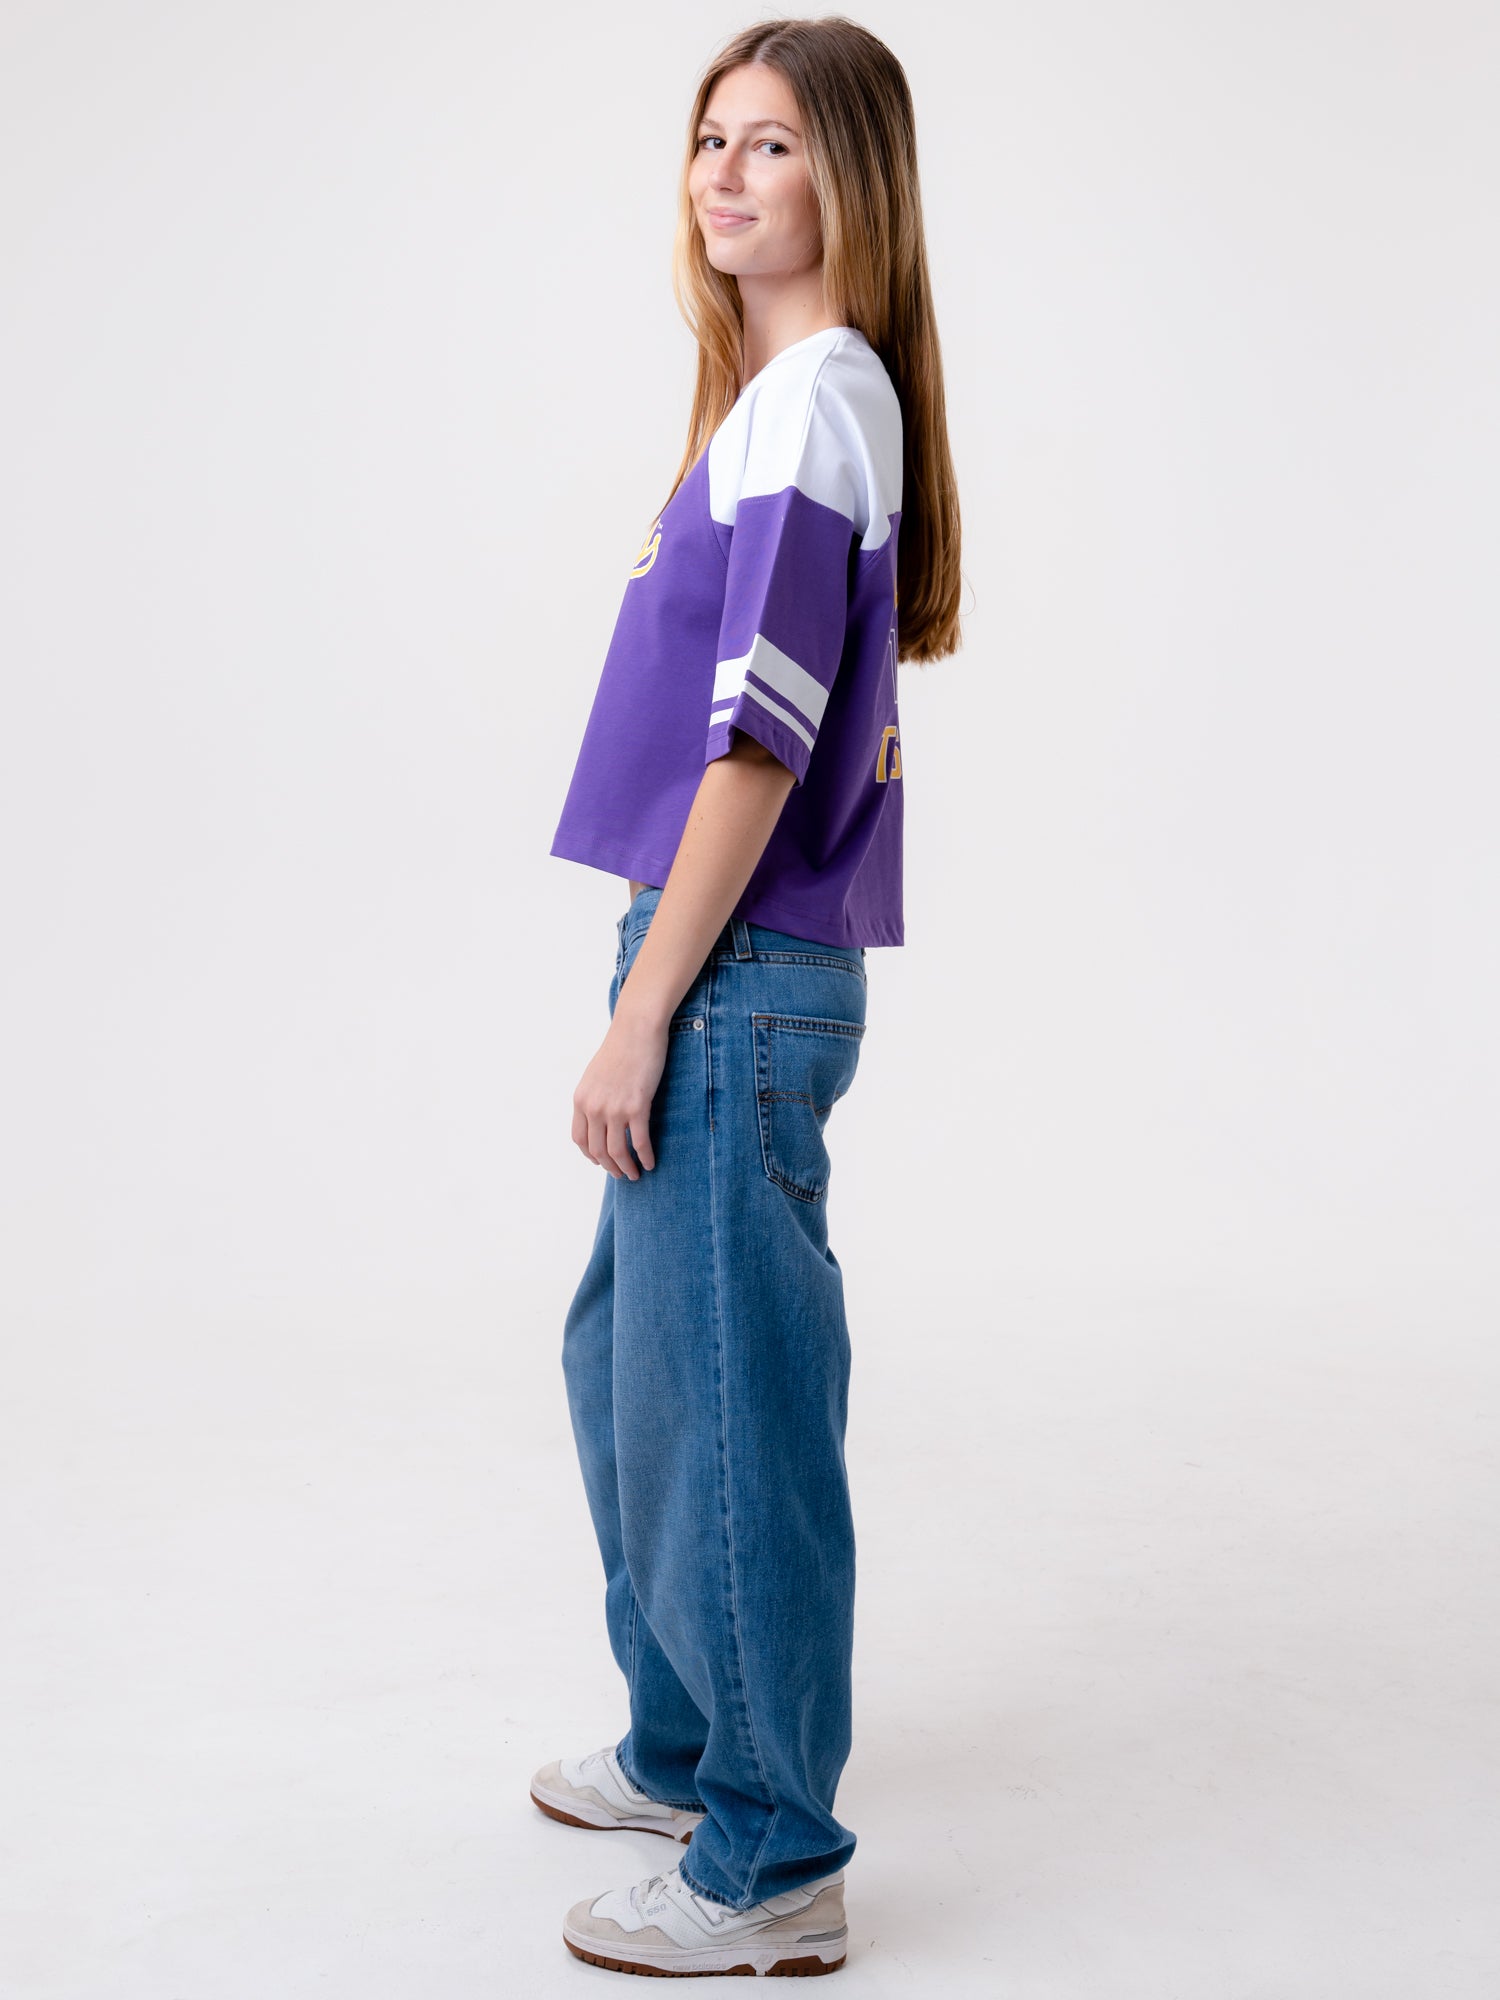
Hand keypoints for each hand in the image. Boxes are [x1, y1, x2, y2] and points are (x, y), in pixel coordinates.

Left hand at [571, 1008, 666, 1177]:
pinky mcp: (637, 1107)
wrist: (636, 1029)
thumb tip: (601, 1117)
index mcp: (581, 1100)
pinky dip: (645, 1157)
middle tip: (622, 1174)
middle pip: (598, 1150)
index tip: (601, 1162)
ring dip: (626, 1167)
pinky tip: (651, 1163)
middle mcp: (594, 1107)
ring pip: (617, 1152)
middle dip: (610, 1167)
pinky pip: (639, 1142)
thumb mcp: (596, 1075)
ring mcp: (614, 1109)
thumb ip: (595, 1097)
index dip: (590, 1155)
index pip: (580, 1139)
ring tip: (636, 1174)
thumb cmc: (620, 1048)